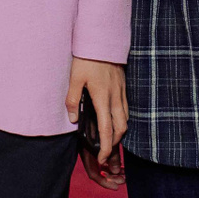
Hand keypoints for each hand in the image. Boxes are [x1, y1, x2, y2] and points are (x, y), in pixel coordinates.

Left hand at [66, 58, 127, 177]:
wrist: (103, 40)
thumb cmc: (87, 59)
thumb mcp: (74, 79)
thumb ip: (73, 100)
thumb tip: (73, 120)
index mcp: (103, 98)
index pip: (107, 129)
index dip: (105, 147)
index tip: (101, 158)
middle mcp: (115, 97)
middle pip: (121, 128)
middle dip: (114, 143)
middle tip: (105, 152)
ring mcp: (121, 92)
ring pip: (125, 118)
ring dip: (119, 132)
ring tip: (108, 139)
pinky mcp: (123, 86)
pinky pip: (125, 108)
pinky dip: (121, 119)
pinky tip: (114, 120)